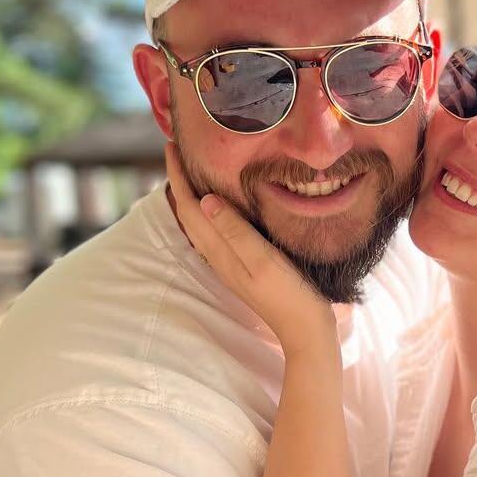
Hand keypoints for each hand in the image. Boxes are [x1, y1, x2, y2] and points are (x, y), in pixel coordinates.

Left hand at [164, 144, 335, 356]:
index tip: (171, 146)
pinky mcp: (243, 266)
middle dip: (180, 182)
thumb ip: (234, 231)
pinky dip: (210, 212)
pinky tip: (221, 205)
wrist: (305, 330)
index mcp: (220, 251)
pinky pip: (216, 232)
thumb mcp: (262, 260)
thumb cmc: (289, 294)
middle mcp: (218, 257)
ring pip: (200, 224)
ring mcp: (230, 263)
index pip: (188, 207)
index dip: (177, 176)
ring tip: (192, 171)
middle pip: (189, 214)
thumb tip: (204, 200)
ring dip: (192, 196)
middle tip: (178, 151)